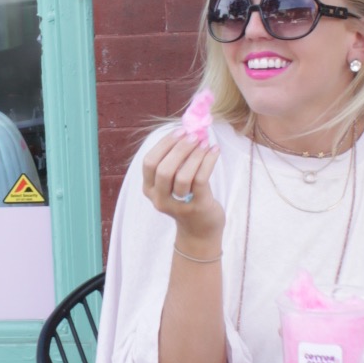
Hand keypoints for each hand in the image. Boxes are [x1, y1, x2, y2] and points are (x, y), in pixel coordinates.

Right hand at [141, 130, 222, 252]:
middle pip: (163, 169)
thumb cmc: (187, 199)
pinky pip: (201, 180)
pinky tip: (214, 150)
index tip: (180, 131)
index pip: (149, 162)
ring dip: (195, 155)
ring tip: (205, 143)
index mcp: (149, 189)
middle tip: (194, 135)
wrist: (200, 232)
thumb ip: (175, 161)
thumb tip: (188, 130)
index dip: (164, 145)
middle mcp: (159, 199)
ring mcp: (177, 205)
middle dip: (179, 149)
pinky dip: (208, 161)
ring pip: (182, 176)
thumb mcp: (173, 183)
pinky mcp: (197, 207)